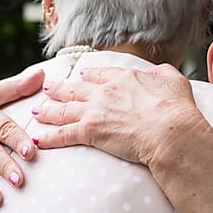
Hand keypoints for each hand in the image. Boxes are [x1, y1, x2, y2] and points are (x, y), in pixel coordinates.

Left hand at [31, 64, 199, 165]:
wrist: (170, 131)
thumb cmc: (176, 108)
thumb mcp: (173, 80)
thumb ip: (162, 74)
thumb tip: (158, 73)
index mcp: (123, 78)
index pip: (99, 74)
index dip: (88, 75)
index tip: (81, 76)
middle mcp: (104, 91)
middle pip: (75, 89)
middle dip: (59, 89)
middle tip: (47, 88)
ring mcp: (94, 111)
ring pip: (63, 110)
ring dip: (48, 110)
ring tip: (36, 111)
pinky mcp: (89, 131)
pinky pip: (63, 134)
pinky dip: (49, 137)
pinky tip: (39, 138)